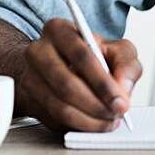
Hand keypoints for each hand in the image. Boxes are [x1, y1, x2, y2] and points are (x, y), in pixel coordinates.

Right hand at [17, 18, 142, 132]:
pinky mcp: (28, 100)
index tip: (120, 101)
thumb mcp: (118, 50)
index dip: (103, 82)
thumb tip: (122, 89)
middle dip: (97, 104)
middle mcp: (37, 51)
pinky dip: (78, 125)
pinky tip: (94, 123)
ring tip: (108, 121)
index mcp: (58, 29)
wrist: (63, 64)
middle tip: (116, 113)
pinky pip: (54, 119)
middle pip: (66, 84)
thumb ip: (127, 64)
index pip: (81, 56)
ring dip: (89, 119)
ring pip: (59, 107)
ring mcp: (28, 77)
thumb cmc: (93, 55)